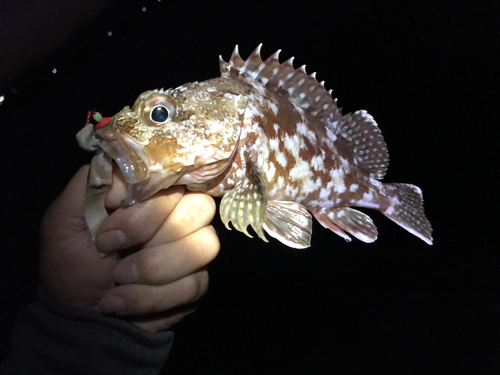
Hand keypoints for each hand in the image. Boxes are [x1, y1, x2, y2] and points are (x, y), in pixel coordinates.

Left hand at [40, 165, 218, 331]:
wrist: (74, 309)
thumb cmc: (70, 257)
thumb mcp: (65, 216)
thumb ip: (92, 182)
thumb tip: (132, 173)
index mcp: (152, 190)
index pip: (176, 176)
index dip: (148, 206)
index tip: (107, 232)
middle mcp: (180, 212)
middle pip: (200, 208)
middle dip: (151, 235)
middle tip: (109, 252)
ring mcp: (193, 246)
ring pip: (206, 245)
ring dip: (154, 267)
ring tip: (117, 279)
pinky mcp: (196, 281)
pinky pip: (196, 283)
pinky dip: (152, 297)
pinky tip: (121, 300)